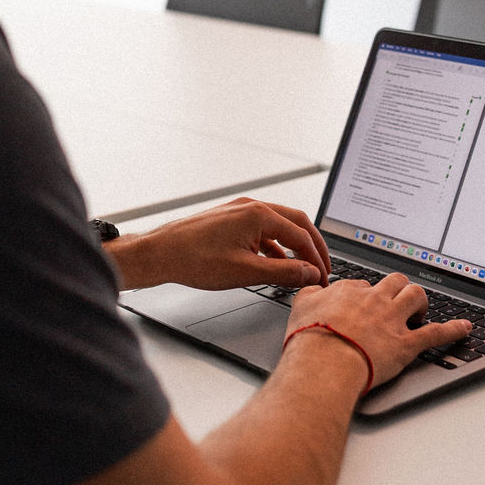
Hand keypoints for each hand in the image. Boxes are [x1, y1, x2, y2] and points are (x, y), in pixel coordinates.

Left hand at [107, 196, 329, 291]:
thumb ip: (284, 272)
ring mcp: (240, 211)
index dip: (317, 259)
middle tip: (323, 268)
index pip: (301, 235)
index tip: (323, 277)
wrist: (161, 253)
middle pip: (296, 223)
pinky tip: (275, 262)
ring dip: (294, 246)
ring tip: (303, 268)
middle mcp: (251, 206)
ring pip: (279, 225)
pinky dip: (275, 245)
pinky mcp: (230, 219)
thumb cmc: (195, 259)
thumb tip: (310, 273)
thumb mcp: (246, 272)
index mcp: (259, 214)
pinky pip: (262, 229)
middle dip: (312, 247)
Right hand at [283, 273, 471, 390]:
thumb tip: (315, 289)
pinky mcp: (407, 344)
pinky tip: (464, 328)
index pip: (362, 285)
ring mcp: (393, 320)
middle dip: (398, 289)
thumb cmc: (310, 340)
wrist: (324, 362)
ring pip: (417, 296)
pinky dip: (454, 330)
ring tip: (419, 312)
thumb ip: (310, 293)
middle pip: (395, 282)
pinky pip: (437, 333)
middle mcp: (375, 300)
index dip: (365, 296)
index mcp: (350, 291)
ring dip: (420, 302)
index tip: (364, 306)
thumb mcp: (299, 307)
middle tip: (395, 302)